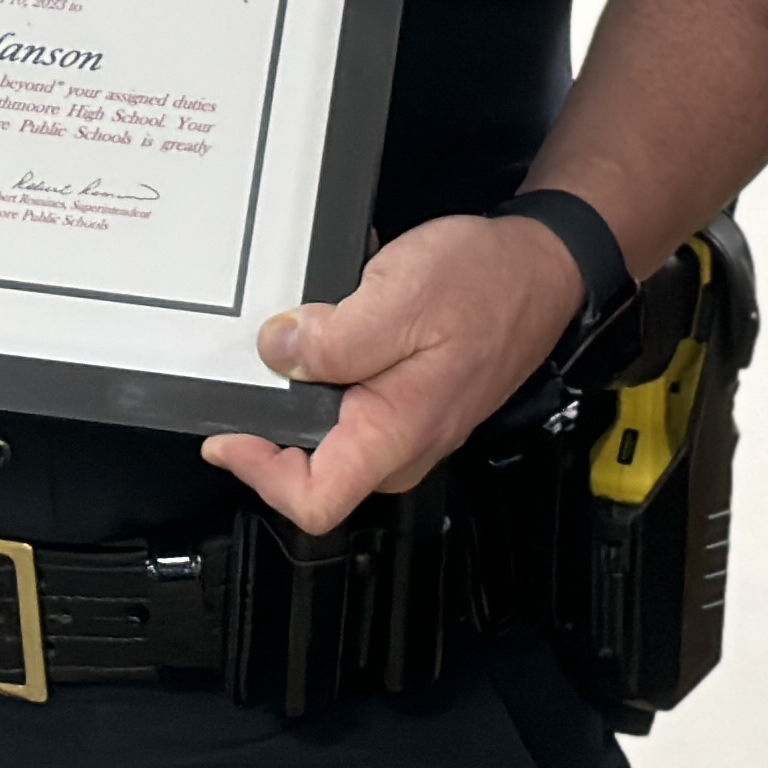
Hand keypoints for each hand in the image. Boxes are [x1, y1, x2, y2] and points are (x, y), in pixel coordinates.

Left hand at [199, 213, 586, 532]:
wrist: (542, 267)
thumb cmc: (487, 284)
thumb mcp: (401, 297)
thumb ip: (335, 336)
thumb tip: (277, 352)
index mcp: (396, 432)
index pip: (314, 501)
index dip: (258, 474)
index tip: (225, 433)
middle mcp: (401, 442)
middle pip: (312, 469)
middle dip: (271, 424)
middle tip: (252, 368)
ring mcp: (407, 423)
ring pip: (329, 433)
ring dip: (298, 393)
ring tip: (294, 337)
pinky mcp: (408, 399)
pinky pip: (350, 404)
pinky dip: (327, 372)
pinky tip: (331, 329)